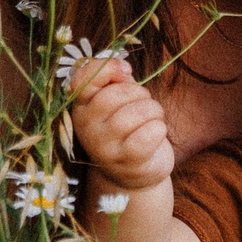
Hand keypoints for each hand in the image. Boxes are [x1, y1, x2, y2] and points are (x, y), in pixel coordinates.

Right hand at [68, 57, 171, 192]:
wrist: (133, 172)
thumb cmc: (128, 128)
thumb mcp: (117, 101)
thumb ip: (116, 80)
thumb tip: (123, 69)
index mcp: (81, 107)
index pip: (82, 79)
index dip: (108, 69)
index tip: (126, 71)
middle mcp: (86, 127)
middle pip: (116, 94)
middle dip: (140, 94)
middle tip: (145, 104)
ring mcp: (103, 147)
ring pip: (137, 112)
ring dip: (154, 111)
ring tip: (153, 119)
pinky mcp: (126, 162)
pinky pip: (148, 134)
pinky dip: (159, 128)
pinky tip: (157, 132)